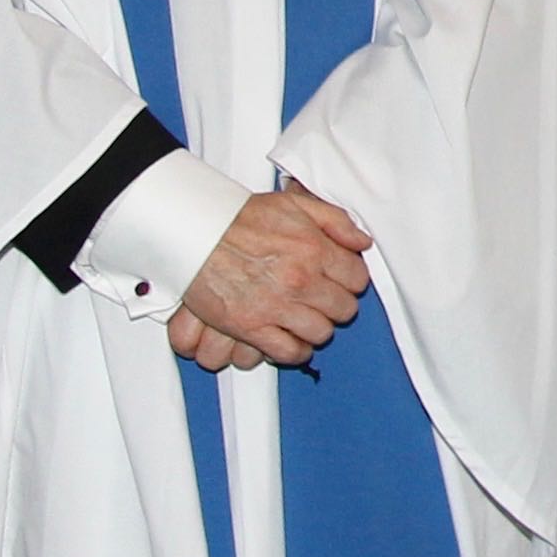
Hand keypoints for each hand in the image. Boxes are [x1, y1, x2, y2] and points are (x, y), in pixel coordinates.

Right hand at [180, 180, 373, 365]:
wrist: (195, 232)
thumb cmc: (239, 218)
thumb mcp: (294, 205)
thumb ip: (335, 221)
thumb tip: (362, 242)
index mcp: (314, 250)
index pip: (357, 279)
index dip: (352, 280)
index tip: (341, 280)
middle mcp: (299, 280)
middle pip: (343, 309)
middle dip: (336, 304)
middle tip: (323, 299)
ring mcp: (276, 306)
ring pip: (321, 333)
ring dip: (317, 327)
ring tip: (306, 317)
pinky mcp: (251, 327)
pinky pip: (289, 352)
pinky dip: (295, 350)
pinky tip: (292, 338)